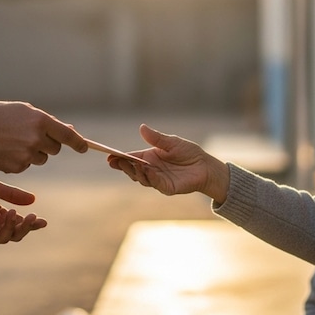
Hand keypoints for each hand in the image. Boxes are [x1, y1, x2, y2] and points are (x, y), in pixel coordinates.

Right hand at [0, 101, 86, 173]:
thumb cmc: (0, 116)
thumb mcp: (25, 111)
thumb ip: (47, 122)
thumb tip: (69, 131)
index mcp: (41, 121)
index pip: (68, 135)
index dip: (79, 143)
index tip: (84, 148)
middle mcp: (36, 139)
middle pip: (55, 149)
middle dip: (48, 144)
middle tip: (32, 137)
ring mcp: (27, 154)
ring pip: (41, 158)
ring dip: (34, 153)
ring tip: (15, 142)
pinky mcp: (17, 167)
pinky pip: (27, 165)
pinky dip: (20, 160)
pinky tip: (7, 150)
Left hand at [0, 174, 47, 244]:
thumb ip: (12, 194)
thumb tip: (33, 199)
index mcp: (0, 214)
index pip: (19, 223)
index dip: (31, 224)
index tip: (43, 221)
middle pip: (14, 234)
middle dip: (25, 228)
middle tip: (32, 218)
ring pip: (3, 237)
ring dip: (10, 226)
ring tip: (13, 213)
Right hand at [107, 124, 230, 202]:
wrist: (205, 166)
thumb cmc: (189, 153)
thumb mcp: (172, 142)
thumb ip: (157, 138)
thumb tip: (142, 127)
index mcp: (150, 157)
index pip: (132, 158)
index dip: (120, 158)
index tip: (109, 157)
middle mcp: (151, 169)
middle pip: (132, 169)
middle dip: (123, 166)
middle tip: (114, 161)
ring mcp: (158, 179)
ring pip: (141, 178)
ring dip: (134, 171)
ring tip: (129, 164)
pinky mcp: (167, 187)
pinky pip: (155, 183)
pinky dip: (149, 177)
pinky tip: (146, 170)